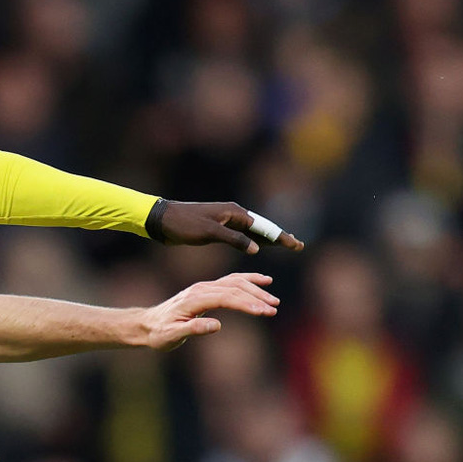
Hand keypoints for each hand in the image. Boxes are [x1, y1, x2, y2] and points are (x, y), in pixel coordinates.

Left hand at [138, 273, 279, 350]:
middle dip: (256, 297)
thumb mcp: (172, 336)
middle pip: (234, 287)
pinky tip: (264, 282)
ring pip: (236, 282)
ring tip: (273, 301)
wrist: (147, 324)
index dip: (246, 304)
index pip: (226, 297)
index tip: (264, 311)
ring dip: (256, 289)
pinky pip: (232, 281)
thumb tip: (216, 325)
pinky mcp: (208, 289)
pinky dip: (249, 280)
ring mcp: (205, 287)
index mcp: (194, 299)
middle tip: (274, 308)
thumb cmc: (159, 333)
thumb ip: (192, 329)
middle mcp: (201, 289)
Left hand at [152, 201, 304, 253]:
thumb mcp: (209, 232)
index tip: (295, 245)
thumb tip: (256, 248)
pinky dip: (253, 241)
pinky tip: (258, 247)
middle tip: (298, 245)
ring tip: (285, 245)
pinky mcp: (218, 229)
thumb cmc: (185, 224)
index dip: (281, 237)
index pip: (263, 227)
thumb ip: (234, 239)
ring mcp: (227, 221)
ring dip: (269, 239)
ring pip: (254, 231)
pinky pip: (242, 236)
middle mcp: (234, 214)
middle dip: (280, 237)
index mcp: (234, 213)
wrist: (163, 220)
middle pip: (262, 228)